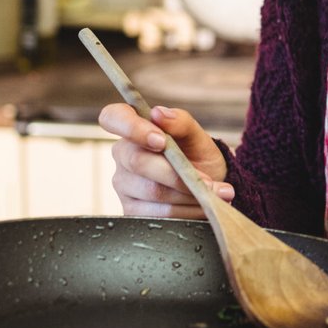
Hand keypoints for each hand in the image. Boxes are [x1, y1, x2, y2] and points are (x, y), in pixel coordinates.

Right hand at [98, 102, 233, 218]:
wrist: (209, 185)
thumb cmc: (197, 155)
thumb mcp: (196, 136)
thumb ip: (180, 121)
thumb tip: (158, 113)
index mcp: (132, 129)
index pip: (112, 117)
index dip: (132, 128)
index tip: (161, 141)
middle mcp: (122, 156)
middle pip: (139, 163)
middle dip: (177, 173)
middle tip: (207, 179)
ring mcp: (124, 186)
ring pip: (153, 191)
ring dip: (188, 194)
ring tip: (215, 192)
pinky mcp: (131, 211)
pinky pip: (158, 213)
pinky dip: (186, 211)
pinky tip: (202, 206)